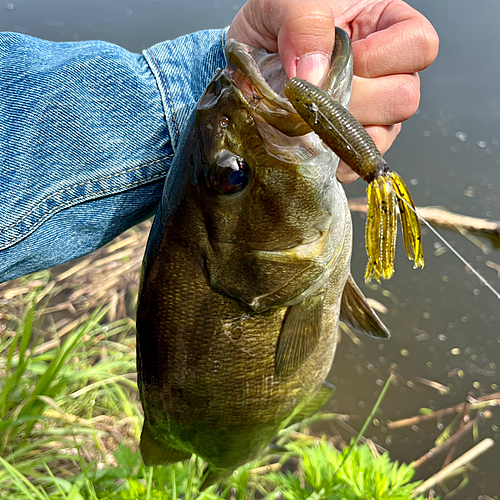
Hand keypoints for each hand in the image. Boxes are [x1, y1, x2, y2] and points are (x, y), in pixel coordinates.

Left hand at [227, 0, 438, 181]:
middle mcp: (387, 71)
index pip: (418, 46)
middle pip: (405, 97)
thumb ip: (304, 23)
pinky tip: (315, 143)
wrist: (247, 67)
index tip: (344, 56)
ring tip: (313, 116)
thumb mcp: (281, 6)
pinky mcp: (354, 140)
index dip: (381, 58)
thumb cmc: (271, 28)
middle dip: (357, 99)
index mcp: (384, 26)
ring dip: (344, 130)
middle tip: (320, 92)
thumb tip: (316, 74)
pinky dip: (337, 157)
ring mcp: (374, 110)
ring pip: (385, 132)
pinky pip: (359, 159)